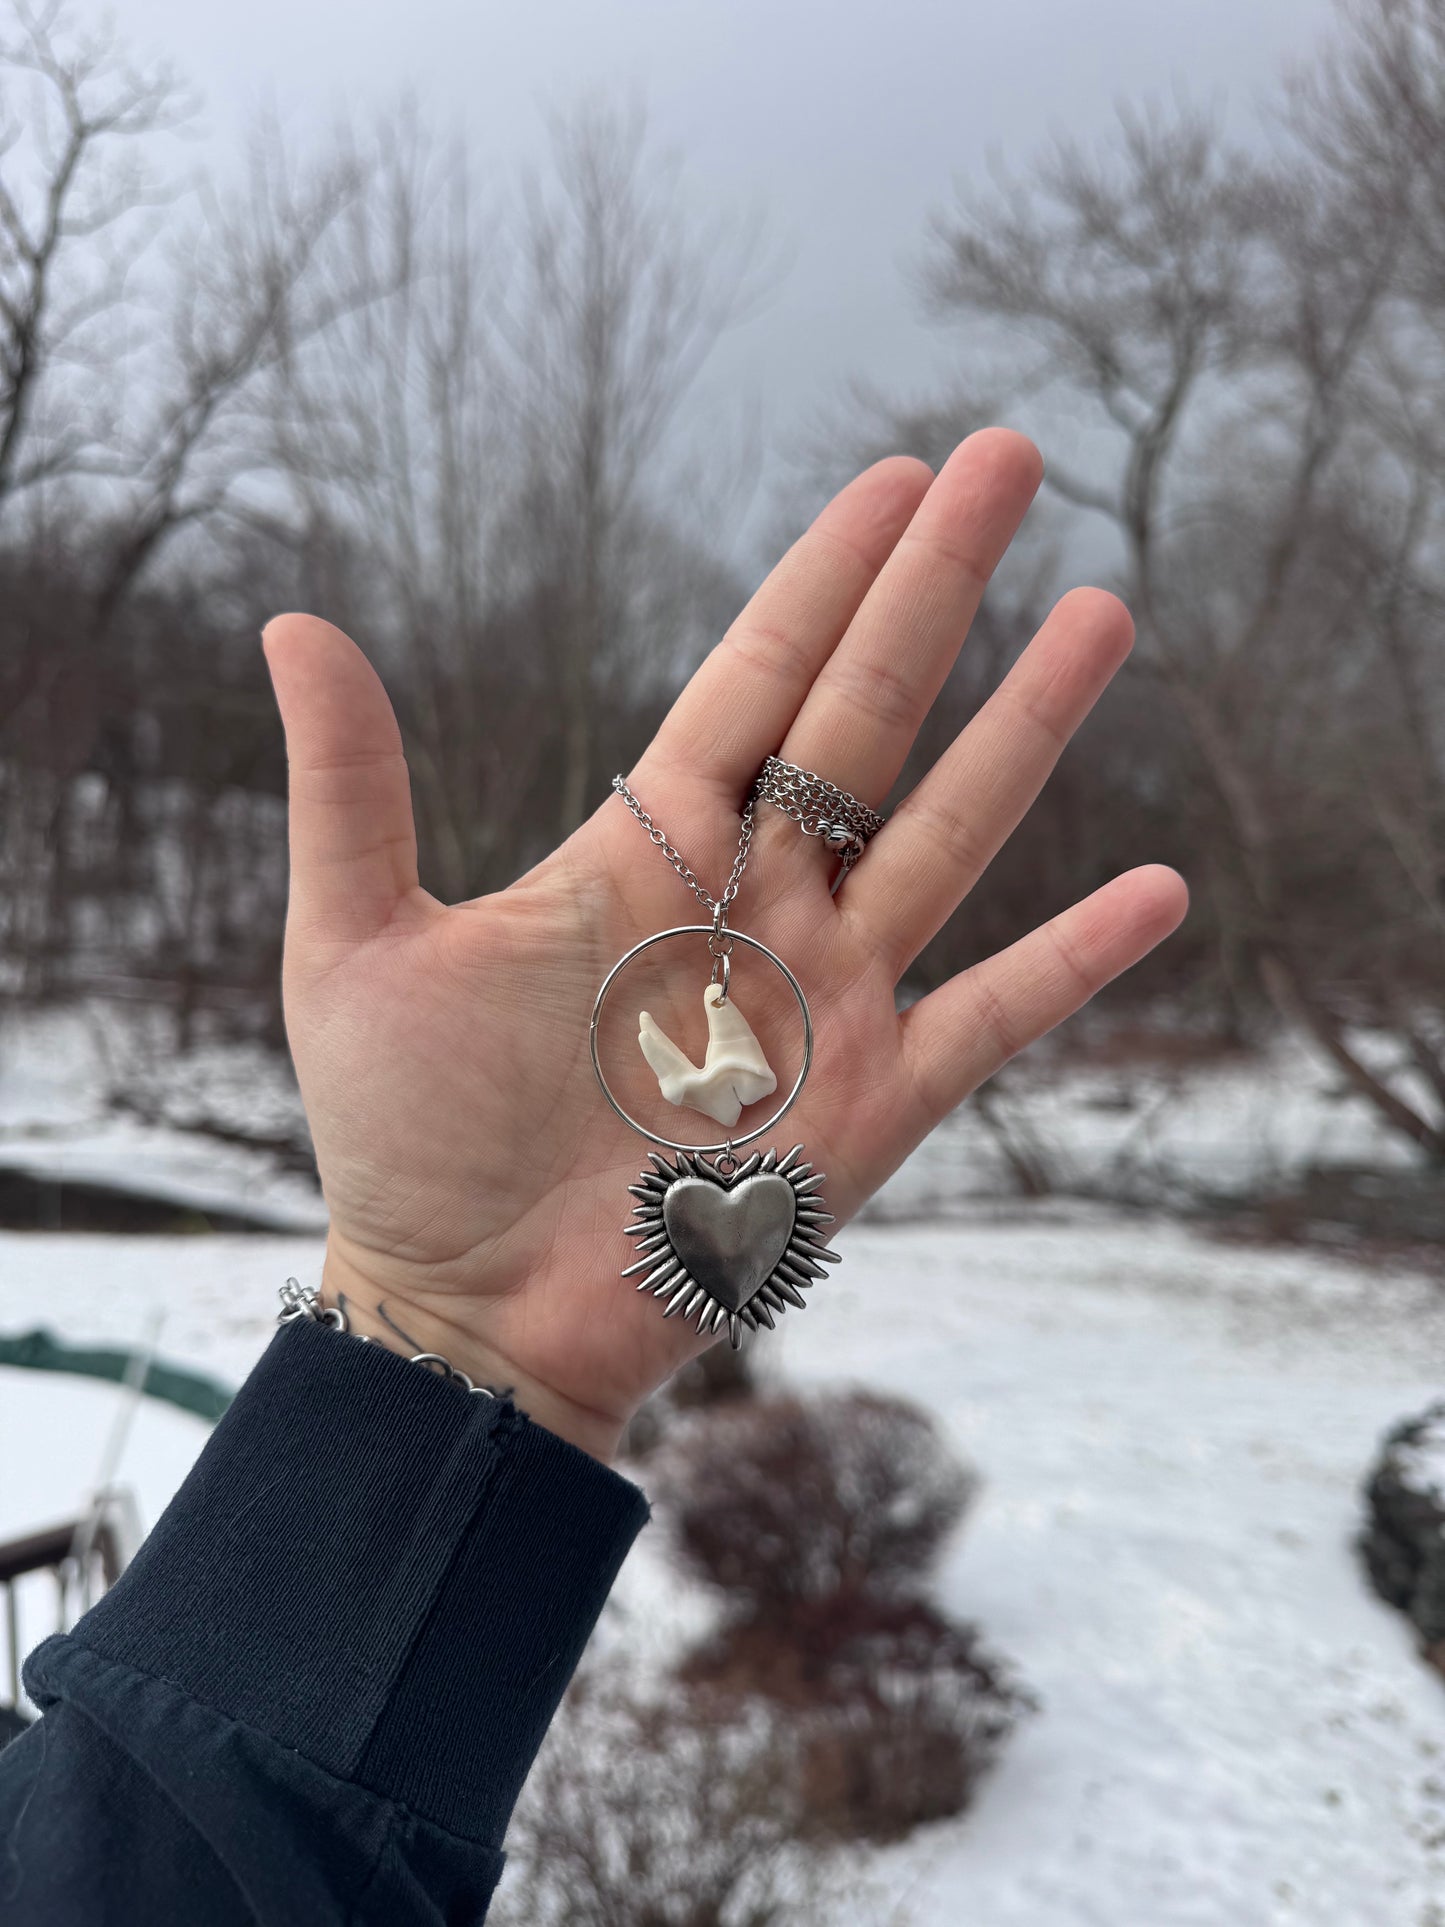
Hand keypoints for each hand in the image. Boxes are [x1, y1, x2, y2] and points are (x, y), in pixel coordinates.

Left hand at [263, 431, 1185, 1461]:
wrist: (466, 1319)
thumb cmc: (405, 1143)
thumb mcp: (355, 946)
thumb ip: (353, 785)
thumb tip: (292, 616)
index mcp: (646, 854)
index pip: (757, 680)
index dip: (826, 577)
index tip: (894, 476)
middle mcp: (755, 907)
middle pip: (870, 720)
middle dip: (940, 591)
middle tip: (1013, 461)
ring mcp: (826, 1002)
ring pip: (947, 836)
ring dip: (1027, 728)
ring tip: (1104, 611)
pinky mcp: (874, 1108)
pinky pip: (993, 1017)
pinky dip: (1074, 959)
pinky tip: (1161, 890)